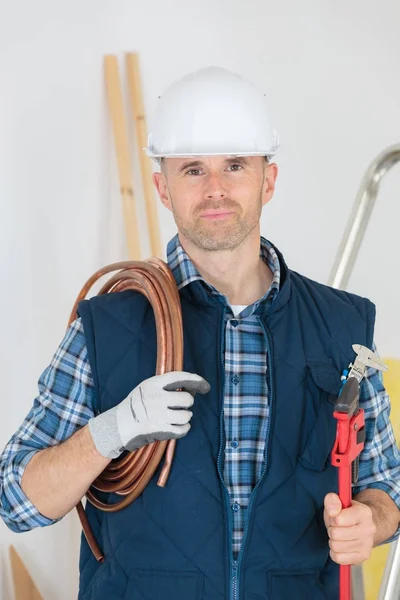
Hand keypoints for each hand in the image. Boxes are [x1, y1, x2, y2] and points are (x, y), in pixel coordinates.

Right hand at [88, 371, 209, 458]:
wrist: (118, 425)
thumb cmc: (135, 406)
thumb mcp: (146, 388)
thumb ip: (165, 386)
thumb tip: (192, 389)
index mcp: (153, 384)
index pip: (180, 378)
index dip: (196, 380)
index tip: (205, 386)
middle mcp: (157, 397)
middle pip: (187, 399)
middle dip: (187, 404)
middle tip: (180, 406)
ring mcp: (158, 415)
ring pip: (186, 415)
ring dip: (185, 417)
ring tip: (177, 417)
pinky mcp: (160, 430)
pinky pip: (182, 429)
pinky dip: (183, 429)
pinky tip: (177, 427)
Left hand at [324, 492, 375, 564]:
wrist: (363, 525)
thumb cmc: (346, 514)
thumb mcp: (338, 503)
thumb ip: (332, 501)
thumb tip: (332, 511)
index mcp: (364, 512)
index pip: (338, 520)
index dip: (332, 518)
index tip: (336, 517)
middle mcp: (369, 529)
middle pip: (335, 534)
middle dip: (331, 530)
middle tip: (336, 527)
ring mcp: (367, 544)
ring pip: (336, 546)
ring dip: (333, 541)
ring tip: (339, 536)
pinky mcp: (363, 556)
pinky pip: (338, 558)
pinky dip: (335, 552)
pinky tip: (340, 546)